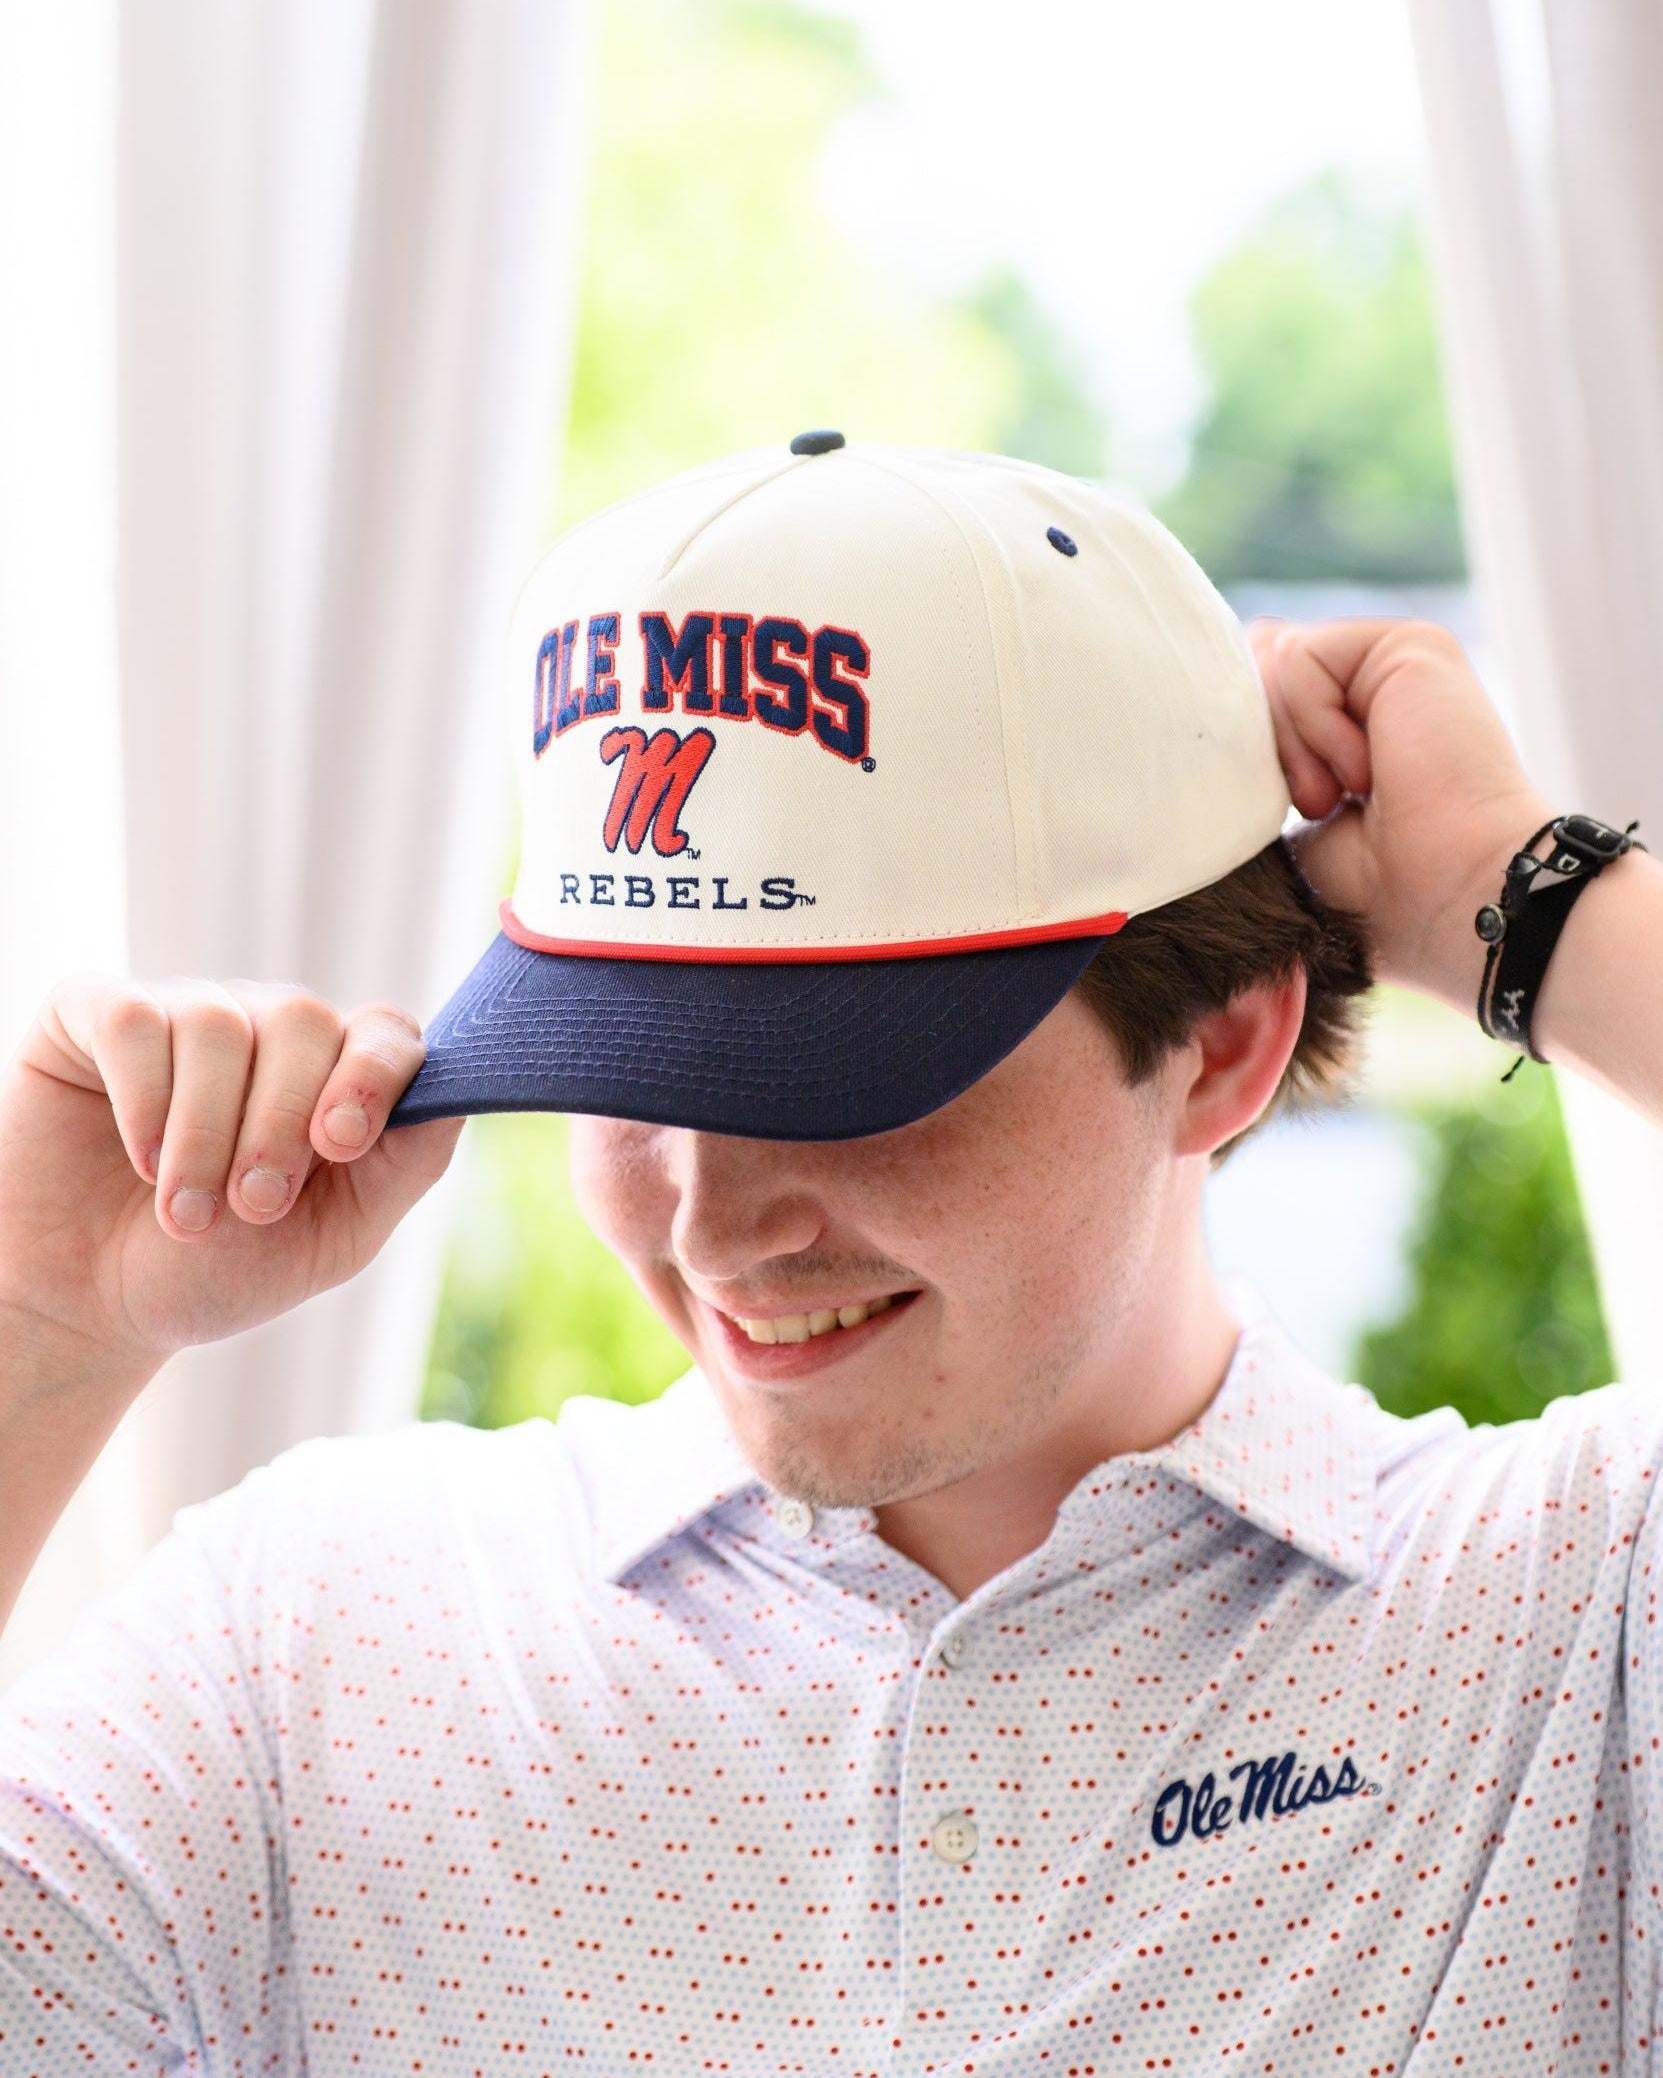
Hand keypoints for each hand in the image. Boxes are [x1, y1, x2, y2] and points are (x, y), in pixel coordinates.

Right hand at [0, 975, 465, 1378]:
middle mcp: (266, 1027)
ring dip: (205, 1135)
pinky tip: (138, 1158)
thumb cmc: (219, 1268)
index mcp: (334, 1073)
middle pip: (304, 1022)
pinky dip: (142, 1101)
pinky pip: (136, 1022)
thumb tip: (458, 1094)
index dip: (372, 1075)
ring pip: (218, 1025)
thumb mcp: (336, 1236)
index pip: (385, 1031)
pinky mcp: (97, 1013)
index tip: (341, 1144)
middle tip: (251, 1208)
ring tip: (185, 1211)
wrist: (92, 1306)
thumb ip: (407, 1164)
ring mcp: (185, 1011)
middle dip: (279, 1127)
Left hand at [1245, 616, 1552, 1004]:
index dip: (1245, 747)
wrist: (1441, 893)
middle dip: (1266, 744)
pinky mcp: (1411, 644)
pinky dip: (1315, 725)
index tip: (1307, 811)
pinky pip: (1300, 657)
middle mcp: (1372, 680)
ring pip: (1272, 660)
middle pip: (1253, 661)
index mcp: (1348, 715)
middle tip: (1323, 803)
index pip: (1253, 684)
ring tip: (1347, 792)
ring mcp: (1393, 660)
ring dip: (1295, 746)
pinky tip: (1367, 769)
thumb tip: (1238, 673)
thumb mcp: (1290, 803)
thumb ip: (1267, 735)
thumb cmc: (1371, 880)